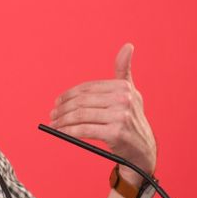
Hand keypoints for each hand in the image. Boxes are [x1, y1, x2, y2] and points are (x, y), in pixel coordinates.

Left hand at [49, 43, 156, 182]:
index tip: (57, 102)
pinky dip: (69, 131)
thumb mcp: (131, 93)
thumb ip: (124, 70)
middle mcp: (124, 99)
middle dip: (63, 107)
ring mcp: (121, 116)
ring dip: (63, 120)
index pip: (88, 88)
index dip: (69, 94)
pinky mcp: (116, 133)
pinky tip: (62, 132)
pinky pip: (85, 130)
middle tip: (53, 113)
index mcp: (124, 87)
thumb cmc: (132, 120)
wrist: (143, 151)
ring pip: (81, 115)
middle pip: (83, 101)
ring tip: (54, 123)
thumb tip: (128, 45)